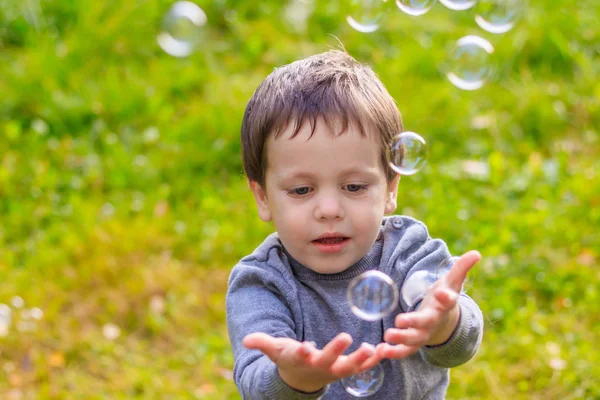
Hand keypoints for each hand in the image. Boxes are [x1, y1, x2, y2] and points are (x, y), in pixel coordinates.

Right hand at [243, 332, 380, 392]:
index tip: (304, 346)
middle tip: (346, 336)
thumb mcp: (275, 350)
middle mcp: (319, 366)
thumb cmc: (289, 359)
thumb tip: (246, 340)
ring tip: (373, 348)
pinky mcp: (347, 369)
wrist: (302, 380)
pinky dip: (374, 359)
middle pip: (328, 360)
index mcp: (301, 359)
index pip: (300, 355)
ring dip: (362, 358)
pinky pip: (363, 366)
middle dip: (336, 350)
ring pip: (350, 367)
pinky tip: (385, 349)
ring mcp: (334, 370)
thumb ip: (262, 343)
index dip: (302, 351)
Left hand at [378, 250, 481, 358]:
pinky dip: (394, 352)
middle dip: (413, 322)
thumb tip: (476, 253)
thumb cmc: (445, 296)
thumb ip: (461, 268)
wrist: (445, 322)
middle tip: (400, 320)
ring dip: (400, 339)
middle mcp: (434, 320)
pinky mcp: (414, 342)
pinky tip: (380, 350)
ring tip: (387, 335)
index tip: (442, 293)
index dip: (446, 297)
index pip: (448, 300)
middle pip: (425, 322)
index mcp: (445, 304)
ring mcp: (424, 333)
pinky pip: (405, 350)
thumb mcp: (452, 282)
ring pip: (413, 339)